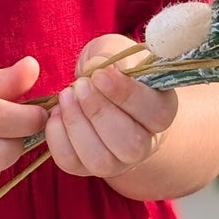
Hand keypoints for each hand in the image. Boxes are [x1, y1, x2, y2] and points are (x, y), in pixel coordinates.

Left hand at [45, 33, 177, 180]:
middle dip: (99, 111)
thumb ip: (110, 55)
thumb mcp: (115, 51)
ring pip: (101, 160)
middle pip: (130, 144)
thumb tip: (95, 67)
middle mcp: (144, 144)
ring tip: (66, 96)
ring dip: (77, 125)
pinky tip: (57, 112)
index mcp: (162, 112)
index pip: (155, 112)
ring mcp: (116, 161)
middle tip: (79, 84)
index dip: (126, 95)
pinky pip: (71, 162)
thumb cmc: (114, 68)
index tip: (100, 75)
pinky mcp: (85, 167)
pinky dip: (58, 137)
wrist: (100, 93)